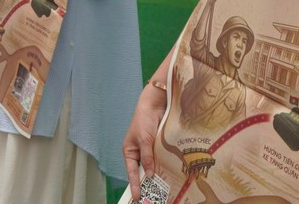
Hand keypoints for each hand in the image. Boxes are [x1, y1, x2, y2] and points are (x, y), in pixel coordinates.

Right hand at [123, 83, 167, 200]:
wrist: (155, 104)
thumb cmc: (144, 120)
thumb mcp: (144, 140)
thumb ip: (147, 157)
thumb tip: (150, 175)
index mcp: (129, 151)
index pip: (131, 172)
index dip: (134, 185)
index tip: (136, 197)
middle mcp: (139, 152)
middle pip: (142, 171)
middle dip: (147, 182)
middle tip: (152, 196)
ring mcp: (149, 149)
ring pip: (153, 165)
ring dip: (157, 173)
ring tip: (163, 188)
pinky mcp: (159, 145)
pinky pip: (161, 158)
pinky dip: (164, 164)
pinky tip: (169, 173)